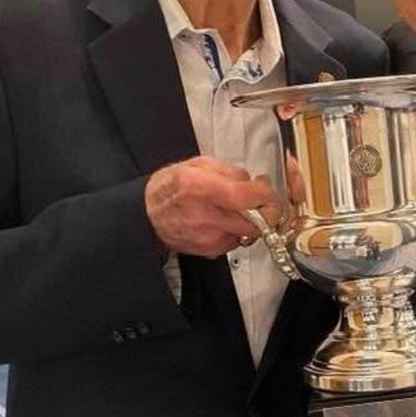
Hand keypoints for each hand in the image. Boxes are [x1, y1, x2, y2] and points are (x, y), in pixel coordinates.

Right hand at [145, 157, 280, 256]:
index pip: (248, 197)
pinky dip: (237, 230)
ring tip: (237, 208)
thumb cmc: (170, 188)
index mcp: (202, 188)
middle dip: (266, 211)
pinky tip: (224, 219)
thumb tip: (256, 183)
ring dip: (252, 220)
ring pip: (250, 232)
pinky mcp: (211, 250)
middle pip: (257, 222)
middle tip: (261, 201)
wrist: (149, 216)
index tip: (266, 190)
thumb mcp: (199, 165)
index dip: (265, 194)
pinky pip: (238, 240)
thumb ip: (232, 172)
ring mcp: (209, 237)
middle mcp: (206, 215)